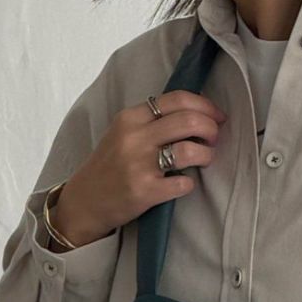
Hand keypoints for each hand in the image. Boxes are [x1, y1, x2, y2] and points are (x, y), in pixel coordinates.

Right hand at [50, 90, 227, 247]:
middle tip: (214, 138)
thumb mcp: (123, 133)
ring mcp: (139, 165)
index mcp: (131, 118)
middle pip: (188, 120)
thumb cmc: (110, 167)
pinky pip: (183, 184)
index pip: (177, 99)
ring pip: (189, 149)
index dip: (204, 106)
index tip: (216, 116)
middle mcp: (134, 138)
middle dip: (211, 128)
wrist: (85, 202)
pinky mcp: (145, 191)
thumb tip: (195, 113)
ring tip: (205, 159)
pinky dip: (190, 184)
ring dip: (207, 154)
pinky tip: (184, 184)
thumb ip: (152, 121)